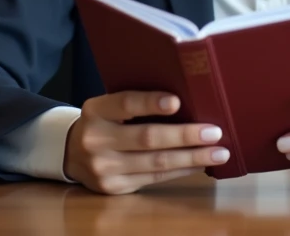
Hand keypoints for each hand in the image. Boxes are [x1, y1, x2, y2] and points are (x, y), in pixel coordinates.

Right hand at [64, 91, 230, 194]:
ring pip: (156, 162)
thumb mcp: (109, 105)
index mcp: (96, 110)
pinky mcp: (114, 187)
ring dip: (191, 157)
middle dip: (185, 135)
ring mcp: (104, 167)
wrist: (71, 153)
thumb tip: (186, 100)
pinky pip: (155, 178)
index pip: (126, 104)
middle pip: (146, 138)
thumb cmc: (104, 121)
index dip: (151, 103)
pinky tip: (199, 164)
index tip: (177, 101)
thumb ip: (136, 102)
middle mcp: (96, 139)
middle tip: (214, 132)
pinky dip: (181, 170)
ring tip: (218, 152)